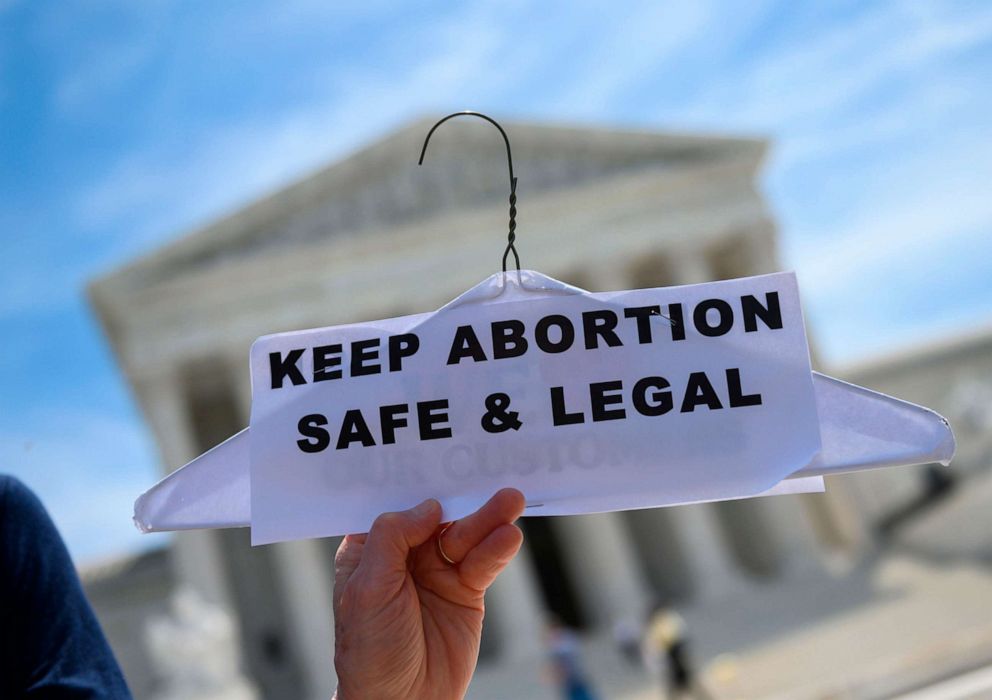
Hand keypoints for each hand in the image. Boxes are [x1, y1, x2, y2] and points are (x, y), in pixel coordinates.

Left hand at [332, 488, 525, 699]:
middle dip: (462, 498)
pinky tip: (508, 537)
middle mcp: (406, 555)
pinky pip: (484, 562)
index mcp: (372, 549)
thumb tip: (428, 505)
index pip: (395, 504)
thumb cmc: (369, 650)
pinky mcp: (467, 592)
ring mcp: (439, 572)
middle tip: (490, 478)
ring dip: (488, 518)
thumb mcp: (367, 589)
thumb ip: (392, 538)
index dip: (416, 482)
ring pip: (467, 535)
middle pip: (439, 515)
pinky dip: (497, 549)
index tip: (440, 455)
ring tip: (511, 500)